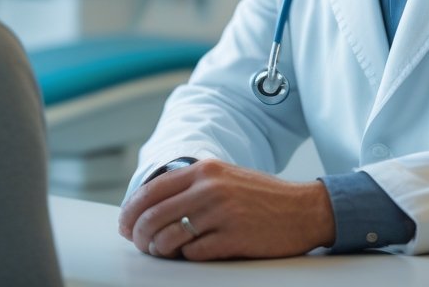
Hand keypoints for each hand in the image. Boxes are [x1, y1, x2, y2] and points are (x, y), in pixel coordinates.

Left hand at [117, 159, 335, 259]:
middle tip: (138, 244)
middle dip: (138, 234)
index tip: (124, 225)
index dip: (131, 210)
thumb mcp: (226, 177)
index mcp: (206, 170)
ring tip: (164, 252)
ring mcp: (221, 214)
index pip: (152, 189)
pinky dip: (188, 257)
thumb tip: (150, 206)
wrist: (304, 210)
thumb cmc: (262, 196)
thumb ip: (192, 185)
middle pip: (153, 215)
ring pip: (169, 238)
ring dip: (160, 249)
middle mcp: (210, 189)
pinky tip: (195, 253)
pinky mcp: (233, 239)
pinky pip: (194, 254)